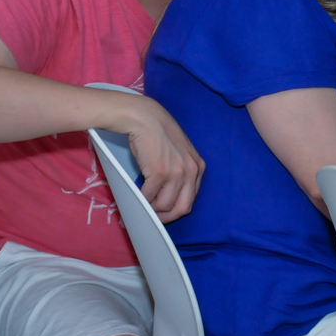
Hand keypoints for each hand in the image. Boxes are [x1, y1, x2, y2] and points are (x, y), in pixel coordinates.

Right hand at [120, 97, 204, 223]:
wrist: (145, 117)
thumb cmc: (158, 134)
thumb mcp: (180, 152)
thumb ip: (181, 172)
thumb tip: (170, 195)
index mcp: (198, 167)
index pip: (191, 200)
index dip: (175, 210)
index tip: (164, 212)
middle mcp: (191, 171)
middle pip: (182, 208)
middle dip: (167, 217)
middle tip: (154, 217)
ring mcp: (176, 173)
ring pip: (164, 205)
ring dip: (152, 209)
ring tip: (143, 204)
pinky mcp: (159, 172)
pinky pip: (150, 196)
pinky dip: (142, 200)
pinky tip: (137, 196)